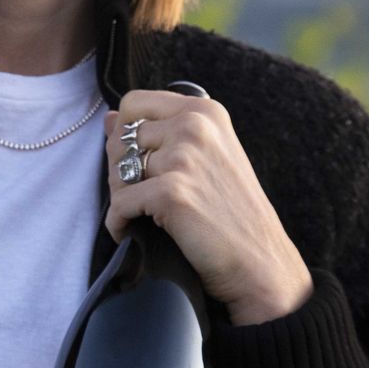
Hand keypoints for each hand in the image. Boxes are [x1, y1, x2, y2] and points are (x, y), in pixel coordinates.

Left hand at [104, 89, 313, 325]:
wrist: (261, 263)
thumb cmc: (233, 213)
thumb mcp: (204, 158)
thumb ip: (158, 133)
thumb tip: (107, 119)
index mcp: (204, 111)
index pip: (134, 104)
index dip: (124, 135)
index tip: (136, 162)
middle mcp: (195, 125)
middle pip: (121, 139)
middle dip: (119, 171)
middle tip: (138, 199)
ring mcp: (184, 157)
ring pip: (116, 171)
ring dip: (120, 198)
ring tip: (140, 216)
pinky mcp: (172, 192)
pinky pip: (119, 204)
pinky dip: (119, 224)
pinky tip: (131, 233)